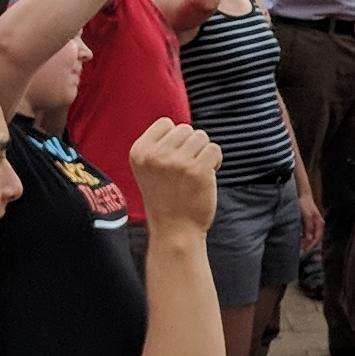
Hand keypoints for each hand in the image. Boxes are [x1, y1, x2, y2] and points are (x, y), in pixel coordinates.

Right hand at [130, 119, 222, 239]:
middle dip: (190, 147)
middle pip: (186, 129)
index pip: (165, 123)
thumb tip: (180, 125)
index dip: (175, 140)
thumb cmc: (165, 199)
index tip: (172, 160)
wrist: (174, 231)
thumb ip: (158, 145)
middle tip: (185, 171)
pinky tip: (206, 177)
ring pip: (201, 137)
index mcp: (139, 152)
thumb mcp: (148, 169)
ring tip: (194, 174)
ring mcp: (177, 162)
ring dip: (203, 153)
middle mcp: (155, 155)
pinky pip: (214, 149)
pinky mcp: (198, 170)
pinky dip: (215, 161)